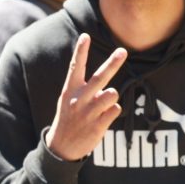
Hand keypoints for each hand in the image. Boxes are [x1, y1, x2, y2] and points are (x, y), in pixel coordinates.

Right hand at [45, 34, 126, 160]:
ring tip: (101, 107)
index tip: (85, 36)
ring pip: (113, 94)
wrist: (61, 147)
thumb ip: (84, 89)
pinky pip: (116, 110)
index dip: (81, 51)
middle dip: (113, 63)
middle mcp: (79, 99)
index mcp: (70, 90)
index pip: (76, 67)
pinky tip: (102, 119)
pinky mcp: (98, 125)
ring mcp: (89, 112)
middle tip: (123, 51)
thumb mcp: (68, 100)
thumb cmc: (68, 118)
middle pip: (101, 77)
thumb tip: (106, 85)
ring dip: (111, 98)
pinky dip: (112, 112)